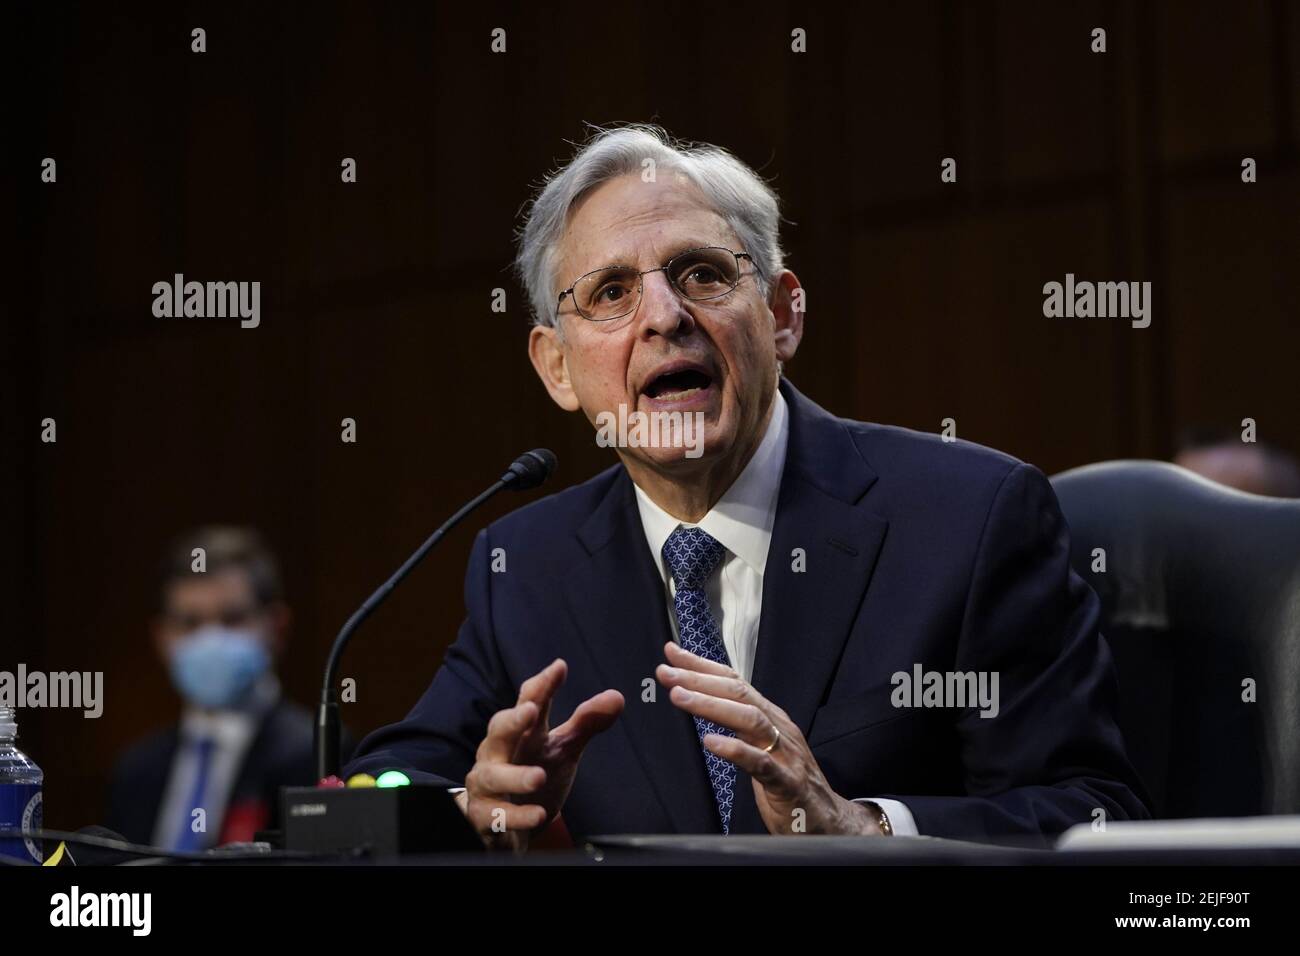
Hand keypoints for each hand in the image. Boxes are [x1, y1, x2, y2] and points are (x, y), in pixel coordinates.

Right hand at [458, 658, 622, 851]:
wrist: (506, 823)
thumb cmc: (533, 774)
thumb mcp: (563, 749)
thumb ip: (586, 723)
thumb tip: (617, 696)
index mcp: (522, 732)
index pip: (529, 702)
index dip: (542, 685)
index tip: (559, 667)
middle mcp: (498, 753)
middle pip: (500, 730)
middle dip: (513, 719)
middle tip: (531, 710)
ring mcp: (487, 784)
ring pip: (492, 775)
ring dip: (515, 776)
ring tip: (539, 776)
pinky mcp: (483, 815)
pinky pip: (495, 815)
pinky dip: (516, 815)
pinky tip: (538, 815)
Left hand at [656, 642, 884, 835]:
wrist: (827, 820)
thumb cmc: (788, 782)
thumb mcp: (760, 746)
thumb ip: (737, 726)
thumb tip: (702, 703)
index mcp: (770, 717)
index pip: (734, 682)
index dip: (703, 666)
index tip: (671, 653)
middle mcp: (779, 727)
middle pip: (738, 693)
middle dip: (699, 679)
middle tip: (666, 672)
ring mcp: (786, 753)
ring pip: (749, 719)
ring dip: (711, 706)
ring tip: (680, 698)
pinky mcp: (788, 783)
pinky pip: (762, 763)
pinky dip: (736, 750)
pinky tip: (711, 743)